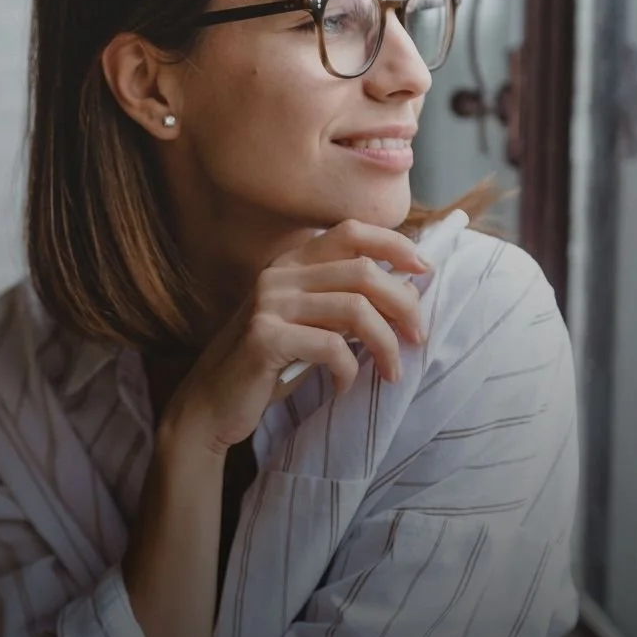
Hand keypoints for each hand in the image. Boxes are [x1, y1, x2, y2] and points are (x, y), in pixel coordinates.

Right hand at [161, 220, 429, 455]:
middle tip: (417, 338)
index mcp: (291, 263)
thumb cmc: (269, 365)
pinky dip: (349, 370)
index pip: (350, 232)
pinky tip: (345, 387)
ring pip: (355, 309)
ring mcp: (269, 305)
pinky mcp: (264, 339)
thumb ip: (345, 302)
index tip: (424, 271)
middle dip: (403, 305)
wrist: (212, 404)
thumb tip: (406, 289)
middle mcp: (279, 275)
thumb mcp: (310, 324)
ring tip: (392, 371)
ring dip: (385, 344)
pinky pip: (331, 347)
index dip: (394, 245)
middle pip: (363, 272)